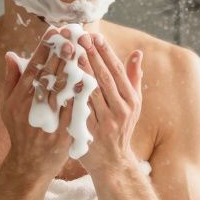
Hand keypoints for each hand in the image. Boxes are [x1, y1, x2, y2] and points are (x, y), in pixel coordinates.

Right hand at [1, 28, 75, 177]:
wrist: (29, 164)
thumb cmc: (20, 131)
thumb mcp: (8, 106)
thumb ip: (12, 80)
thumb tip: (10, 54)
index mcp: (19, 99)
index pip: (32, 69)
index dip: (43, 49)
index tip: (53, 32)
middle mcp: (31, 108)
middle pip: (48, 77)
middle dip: (59, 55)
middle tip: (70, 36)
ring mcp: (47, 122)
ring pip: (61, 92)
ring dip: (71, 70)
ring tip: (80, 51)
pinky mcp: (60, 134)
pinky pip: (72, 111)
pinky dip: (80, 96)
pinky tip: (88, 80)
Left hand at [76, 32, 142, 172]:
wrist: (112, 163)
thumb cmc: (120, 127)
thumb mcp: (133, 105)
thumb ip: (132, 78)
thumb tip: (138, 53)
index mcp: (131, 101)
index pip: (117, 71)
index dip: (106, 53)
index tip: (95, 36)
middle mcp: (120, 111)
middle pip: (104, 78)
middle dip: (92, 56)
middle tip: (80, 37)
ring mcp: (105, 123)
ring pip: (91, 92)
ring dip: (80, 72)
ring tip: (71, 53)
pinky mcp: (90, 133)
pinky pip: (78, 110)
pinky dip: (71, 95)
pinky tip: (61, 81)